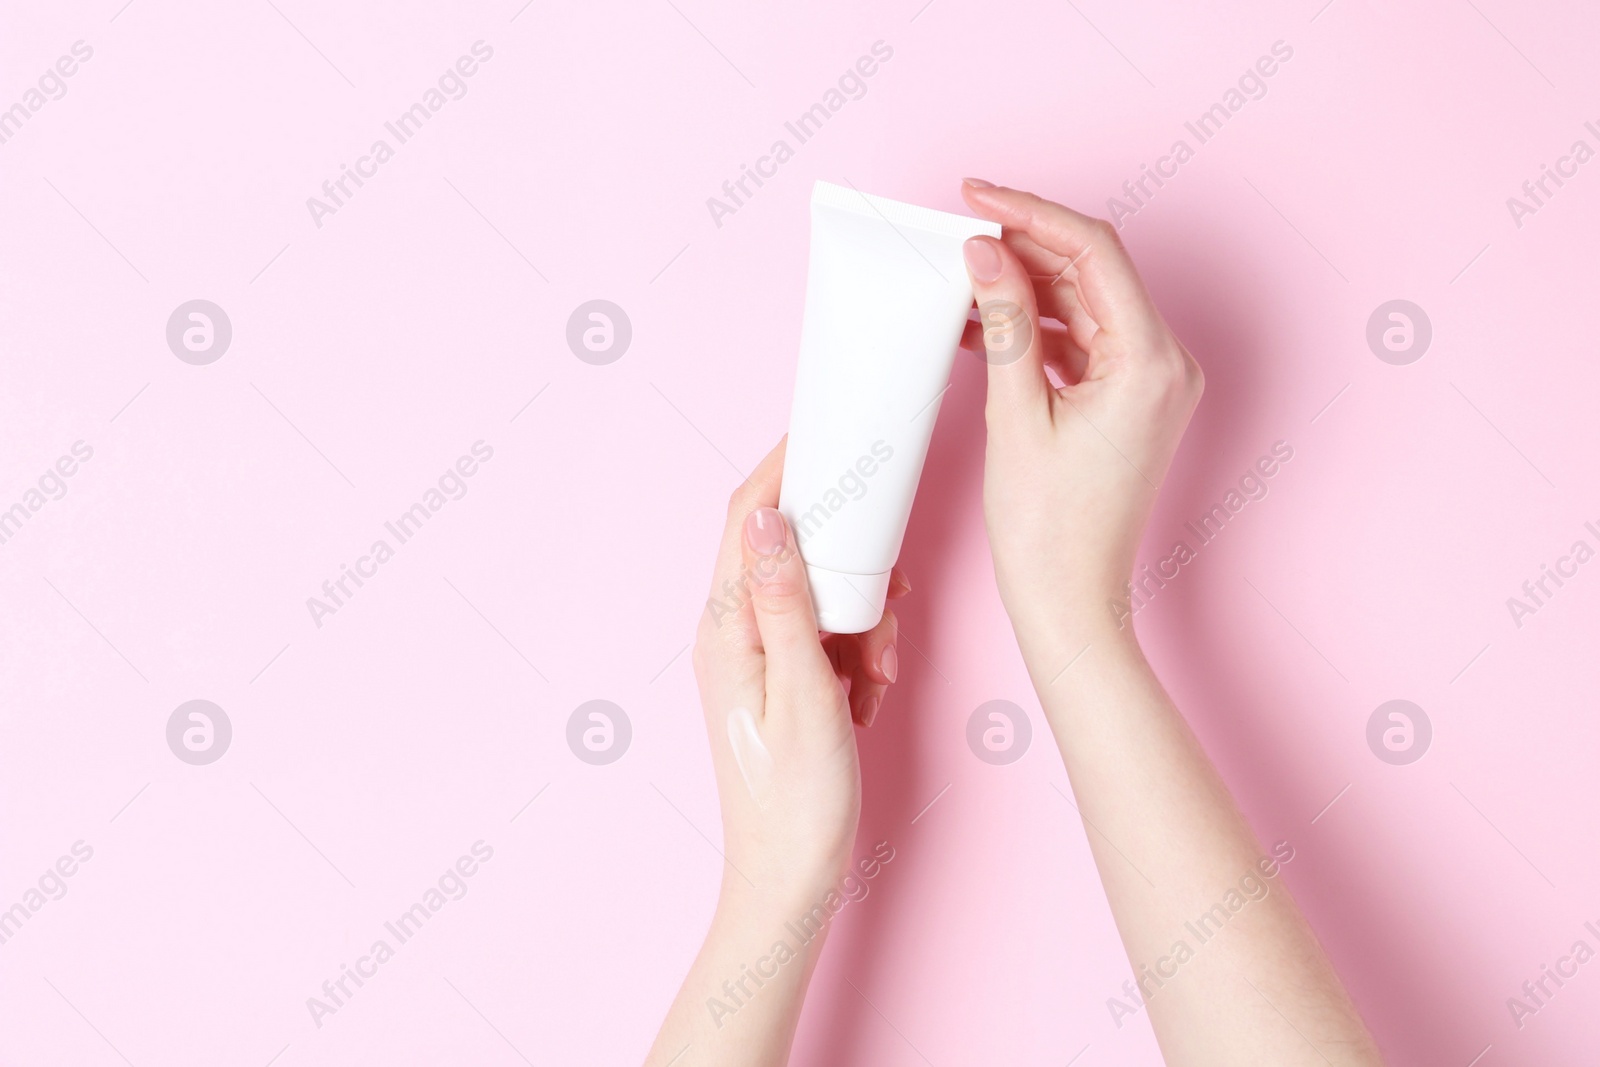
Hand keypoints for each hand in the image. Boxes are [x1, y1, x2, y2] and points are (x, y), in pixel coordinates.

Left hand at [693, 438, 905, 905]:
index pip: (748, 519)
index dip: (785, 467)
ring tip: (880, 673)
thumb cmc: (794, 800)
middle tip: (890, 608)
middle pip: (792, 550)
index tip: (829, 432)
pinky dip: (859, 650)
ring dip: (863, 619)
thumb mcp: (805, 692)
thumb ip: (788, 602)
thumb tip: (768, 519)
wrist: (789, 877)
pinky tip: (870, 692)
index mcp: (726, 628)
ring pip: (819, 594)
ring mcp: (756, 656)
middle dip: (851, 567)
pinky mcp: (782, 678)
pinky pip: (826, 634)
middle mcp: (732, 633)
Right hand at [957, 180, 1202, 651]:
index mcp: (1151, 361)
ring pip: (1084, 303)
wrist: (1070, 600)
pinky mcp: (1130, 400)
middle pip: (1092, 272)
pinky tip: (984, 323)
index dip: (1030, 213)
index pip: (1094, 251)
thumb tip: (985, 251)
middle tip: (961, 231)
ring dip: (1026, 286)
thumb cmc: (1048, 528)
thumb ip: (1004, 322)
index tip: (977, 194)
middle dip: (1025, 246)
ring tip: (963, 278)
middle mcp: (1166, 363)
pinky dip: (1035, 328)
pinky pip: (1081, 341)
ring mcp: (1151, 382)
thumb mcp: (1017, 413)